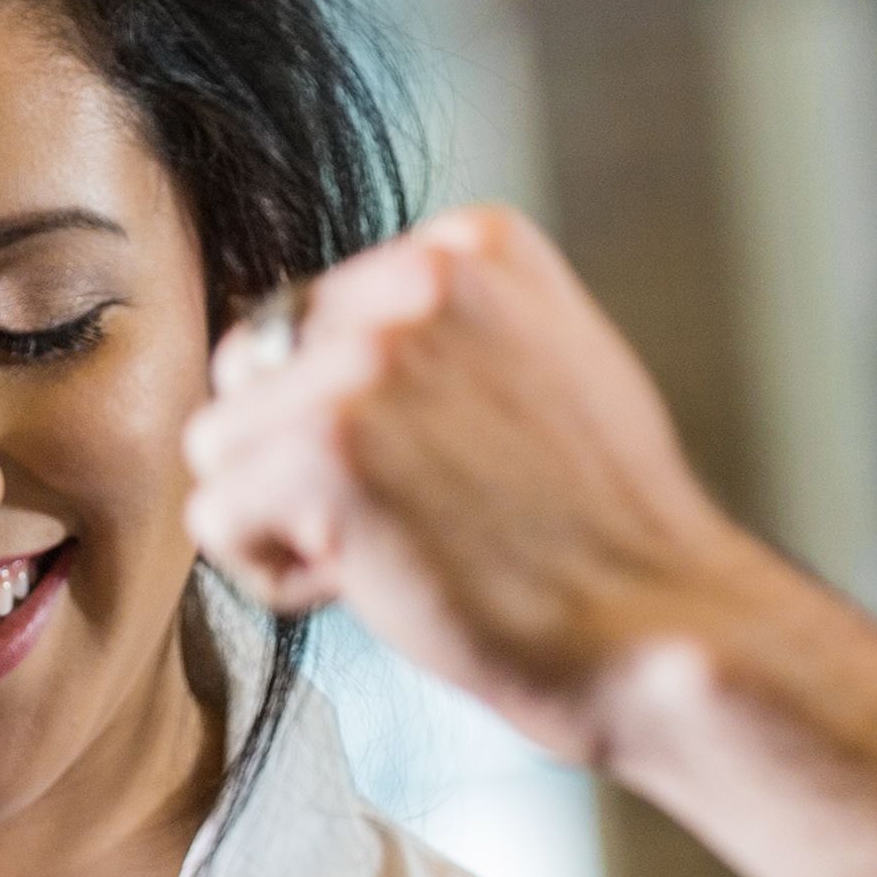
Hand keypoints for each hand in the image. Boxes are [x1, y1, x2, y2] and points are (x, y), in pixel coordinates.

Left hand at [181, 209, 814, 772]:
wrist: (662, 632)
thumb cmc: (608, 535)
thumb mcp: (547, 365)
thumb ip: (448, 330)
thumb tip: (325, 335)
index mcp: (470, 244)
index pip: (314, 322)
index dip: (365, 422)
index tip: (468, 472)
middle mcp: (414, 278)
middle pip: (253, 371)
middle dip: (309, 460)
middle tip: (427, 519)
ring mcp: (367, 358)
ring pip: (223, 445)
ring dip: (289, 520)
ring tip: (406, 550)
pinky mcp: (323, 447)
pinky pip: (214, 518)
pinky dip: (277, 576)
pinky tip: (381, 582)